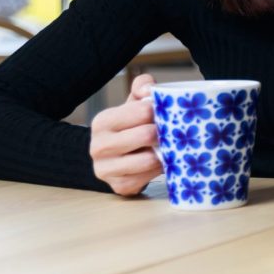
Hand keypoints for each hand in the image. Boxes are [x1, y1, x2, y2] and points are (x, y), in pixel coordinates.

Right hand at [90, 73, 162, 195]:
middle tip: (174, 131)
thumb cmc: (130, 125)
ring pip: (148, 160)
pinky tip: (162, 162)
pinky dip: (160, 170)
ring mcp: (106, 170)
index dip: (161, 112)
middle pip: (146, 135)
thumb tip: (149, 92)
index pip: (143, 111)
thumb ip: (142, 86)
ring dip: (164, 153)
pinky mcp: (119, 187)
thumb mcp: (134, 103)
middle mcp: (98, 146)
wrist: (115, 157)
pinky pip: (148, 178)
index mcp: (102, 121)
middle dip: (165, 132)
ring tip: (169, 146)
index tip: (169, 113)